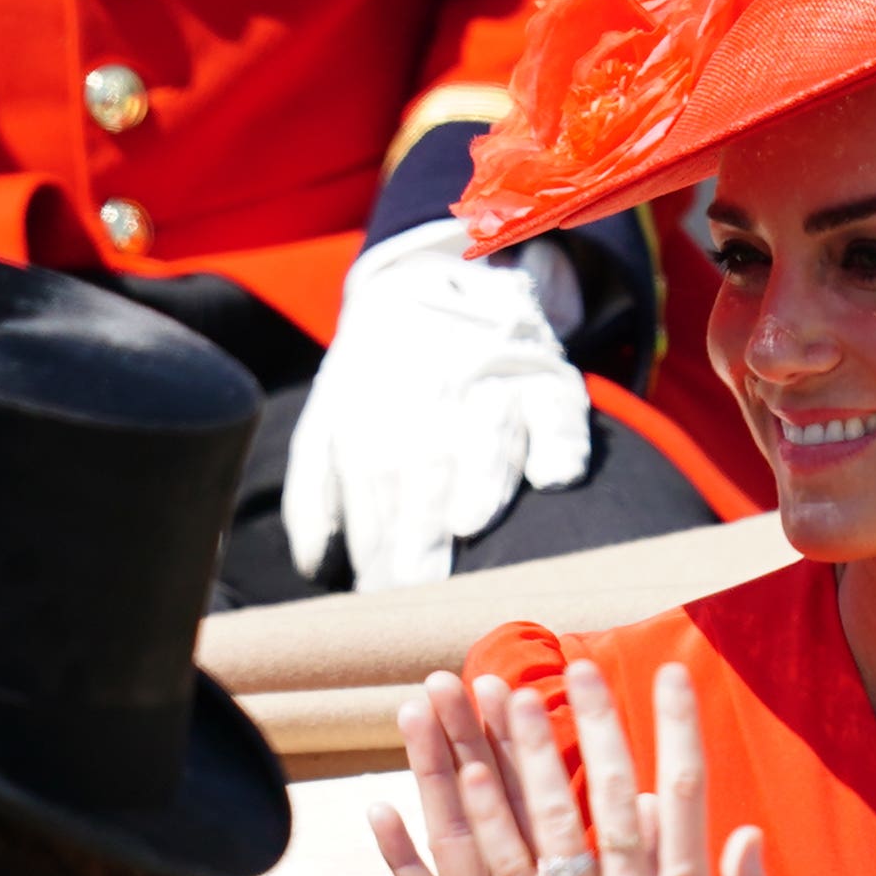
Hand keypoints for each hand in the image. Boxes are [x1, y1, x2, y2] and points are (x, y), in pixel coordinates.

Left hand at [281, 222, 593, 588]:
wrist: (429, 275)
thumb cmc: (376, 372)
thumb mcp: (327, 416)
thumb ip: (314, 491)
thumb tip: (316, 568)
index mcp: (376, 414)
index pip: (375, 491)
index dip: (376, 547)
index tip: (379, 600)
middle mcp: (436, 397)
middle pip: (426, 469)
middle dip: (421, 530)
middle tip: (419, 587)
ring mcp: (495, 383)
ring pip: (487, 435)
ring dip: (480, 478)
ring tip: (469, 523)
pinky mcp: (548, 375)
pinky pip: (561, 409)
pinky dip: (561, 439)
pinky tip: (553, 475)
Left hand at [469, 659, 770, 875]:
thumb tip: (750, 834)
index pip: (683, 789)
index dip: (675, 726)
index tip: (668, 673)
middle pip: (604, 790)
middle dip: (587, 722)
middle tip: (569, 666)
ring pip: (540, 822)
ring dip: (517, 755)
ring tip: (496, 696)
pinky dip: (472, 829)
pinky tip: (454, 781)